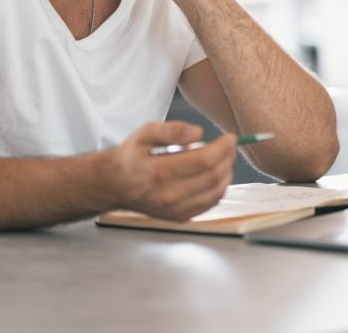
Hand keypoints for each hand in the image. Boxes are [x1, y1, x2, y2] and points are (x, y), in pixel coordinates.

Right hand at [110, 121, 235, 220]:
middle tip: (230, 146)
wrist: (116, 184)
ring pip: (215, 193)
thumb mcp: (145, 132)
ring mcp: (174, 210)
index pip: (203, 161)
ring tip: (225, 159)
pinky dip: (219, 188)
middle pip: (213, 177)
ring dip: (227, 174)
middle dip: (228, 159)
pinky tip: (217, 175)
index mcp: (158, 172)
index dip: (223, 148)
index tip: (230, 137)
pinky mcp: (179, 217)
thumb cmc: (132, 156)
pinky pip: (209, 204)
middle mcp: (167, 195)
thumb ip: (172, 130)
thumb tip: (198, 133)